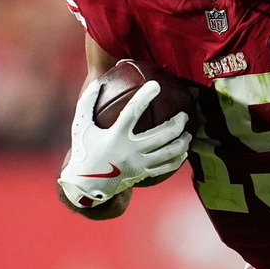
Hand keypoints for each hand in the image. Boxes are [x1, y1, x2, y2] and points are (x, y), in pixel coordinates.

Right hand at [59, 79, 192, 207]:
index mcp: (116, 136)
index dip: (144, 97)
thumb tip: (96, 83)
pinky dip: (178, 159)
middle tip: (185, 115)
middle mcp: (130, 150)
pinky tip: (184, 152)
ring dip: (183, 141)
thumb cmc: (84, 151)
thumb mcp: (81, 127)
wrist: (85, 185)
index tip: (156, 85)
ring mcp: (139, 164)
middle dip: (177, 123)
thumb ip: (87, 104)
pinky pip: (166, 166)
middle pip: (162, 135)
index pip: (132, 112)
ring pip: (169, 152)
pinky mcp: (143, 173)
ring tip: (188, 134)